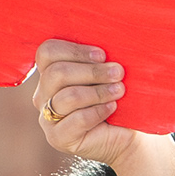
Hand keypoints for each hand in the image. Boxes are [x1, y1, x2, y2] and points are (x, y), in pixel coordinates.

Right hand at [27, 42, 174, 175]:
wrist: (131, 134)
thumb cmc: (119, 97)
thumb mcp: (107, 73)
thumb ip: (99, 58)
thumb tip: (108, 37)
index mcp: (51, 73)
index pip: (47, 52)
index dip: (74, 50)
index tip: (102, 54)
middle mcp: (43, 95)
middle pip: (56, 73)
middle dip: (91, 71)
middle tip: (118, 72)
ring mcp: (47, 118)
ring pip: (67, 97)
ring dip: (98, 91)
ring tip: (120, 91)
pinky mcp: (58, 138)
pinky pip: (75, 120)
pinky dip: (97, 111)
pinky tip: (112, 108)